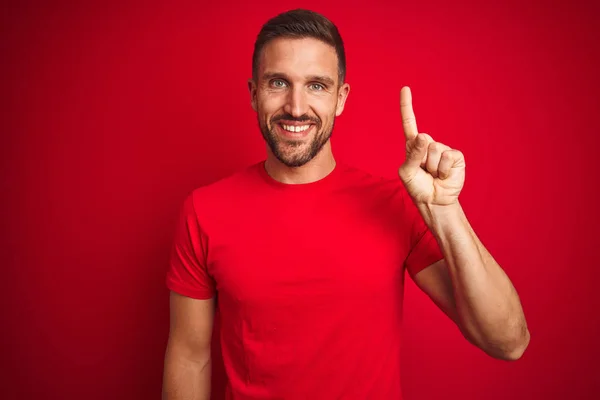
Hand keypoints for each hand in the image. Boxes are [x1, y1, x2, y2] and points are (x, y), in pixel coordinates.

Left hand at [398, 87, 464, 206]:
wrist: (435, 201)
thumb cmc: (418, 186)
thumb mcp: (407, 172)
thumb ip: (412, 155)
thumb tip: (423, 136)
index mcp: (413, 146)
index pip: (409, 123)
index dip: (407, 106)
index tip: (405, 88)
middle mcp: (428, 144)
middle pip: (421, 141)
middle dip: (420, 159)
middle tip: (424, 172)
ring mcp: (443, 149)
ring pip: (434, 150)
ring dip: (432, 167)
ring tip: (434, 175)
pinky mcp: (456, 156)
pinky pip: (447, 157)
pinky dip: (443, 170)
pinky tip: (444, 175)